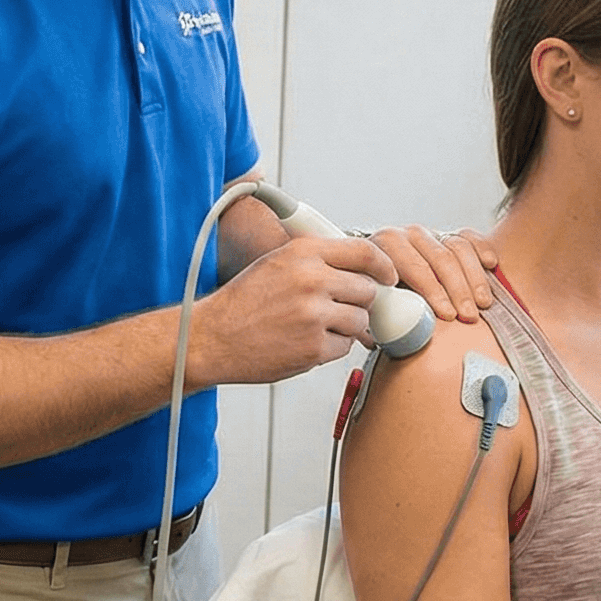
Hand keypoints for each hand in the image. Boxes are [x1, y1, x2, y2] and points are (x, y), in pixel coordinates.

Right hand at [188, 233, 392, 387]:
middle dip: (360, 302)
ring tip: (315, 327)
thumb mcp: (276, 264)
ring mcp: (314, 315)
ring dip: (346, 327)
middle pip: (367, 290)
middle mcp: (311, 279)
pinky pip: (344, 346)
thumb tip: (361, 270)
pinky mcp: (314, 347)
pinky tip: (304, 342)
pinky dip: (330, 347)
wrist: (212, 338)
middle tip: (341, 308)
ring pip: (360, 320)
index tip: (388, 276)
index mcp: (303, 253)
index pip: (364, 253)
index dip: (383, 267)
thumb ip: (317, 261)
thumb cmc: (242, 303)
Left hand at [366, 225, 496, 323]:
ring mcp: (431, 233)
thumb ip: (380, 309)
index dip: (432, 290)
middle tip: (468, 316)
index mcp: (385, 245)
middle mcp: (409, 235)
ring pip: (458, 247)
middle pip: (440, 257)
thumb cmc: (376, 296)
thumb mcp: (373, 301)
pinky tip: (491, 265)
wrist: (375, 276)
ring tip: (483, 304)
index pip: (414, 265)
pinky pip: (470, 238)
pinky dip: (482, 249)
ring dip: (474, 278)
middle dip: (457, 290)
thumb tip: (390, 331)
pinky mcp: (448, 235)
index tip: (447, 315)